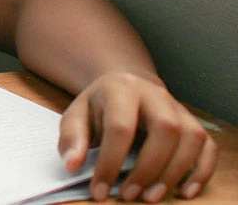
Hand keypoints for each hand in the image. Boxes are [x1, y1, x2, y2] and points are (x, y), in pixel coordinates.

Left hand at [58, 72, 217, 201]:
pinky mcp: (192, 122)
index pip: (120, 127)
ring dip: (175, 172)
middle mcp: (154, 94)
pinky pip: (208, 146)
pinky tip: (185, 191)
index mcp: (121, 89)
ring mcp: (177, 107)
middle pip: (165, 129)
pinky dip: (202, 170)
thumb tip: (72, 165)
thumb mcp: (76, 115)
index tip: (99, 190)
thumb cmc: (99, 107)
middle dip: (148, 167)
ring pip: (191, 137)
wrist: (125, 86)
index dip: (110, 162)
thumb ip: (72, 138)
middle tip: (130, 195)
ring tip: (152, 197)